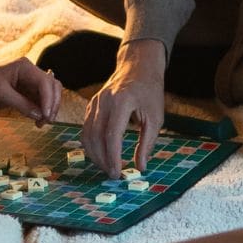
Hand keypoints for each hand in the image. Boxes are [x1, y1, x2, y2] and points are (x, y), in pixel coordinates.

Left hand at [0, 58, 63, 124]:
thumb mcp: (0, 94)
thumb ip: (21, 104)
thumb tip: (40, 115)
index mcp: (25, 68)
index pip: (45, 83)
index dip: (49, 100)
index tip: (45, 116)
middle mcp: (30, 73)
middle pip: (52, 87)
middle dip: (52, 104)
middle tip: (46, 121)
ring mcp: (29, 83)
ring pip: (49, 95)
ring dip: (49, 109)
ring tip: (41, 123)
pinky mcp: (25, 93)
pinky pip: (40, 101)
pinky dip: (42, 111)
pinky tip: (37, 121)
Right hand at [81, 40, 166, 176]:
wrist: (138, 67)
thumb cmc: (150, 92)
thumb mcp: (155, 117)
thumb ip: (147, 143)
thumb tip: (141, 167)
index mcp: (121, 102)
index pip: (111, 135)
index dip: (113, 157)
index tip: (118, 173)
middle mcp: (103, 101)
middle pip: (95, 137)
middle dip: (102, 160)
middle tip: (113, 175)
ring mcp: (94, 102)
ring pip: (86, 134)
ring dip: (94, 155)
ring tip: (107, 167)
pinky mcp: (91, 105)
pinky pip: (86, 129)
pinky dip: (91, 145)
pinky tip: (101, 154)